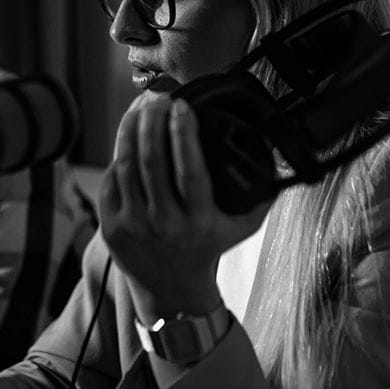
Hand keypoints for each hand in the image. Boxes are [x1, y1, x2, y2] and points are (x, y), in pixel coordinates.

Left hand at [97, 93, 271, 311]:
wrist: (171, 289)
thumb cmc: (210, 247)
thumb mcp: (242, 226)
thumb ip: (260, 193)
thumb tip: (277, 152)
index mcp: (199, 222)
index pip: (189, 172)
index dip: (183, 135)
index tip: (182, 106)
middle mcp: (165, 225)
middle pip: (152, 163)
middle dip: (152, 123)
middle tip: (157, 99)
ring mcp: (135, 226)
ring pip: (127, 166)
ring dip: (130, 130)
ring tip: (140, 108)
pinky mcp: (112, 227)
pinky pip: (112, 181)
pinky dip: (119, 154)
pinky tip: (129, 135)